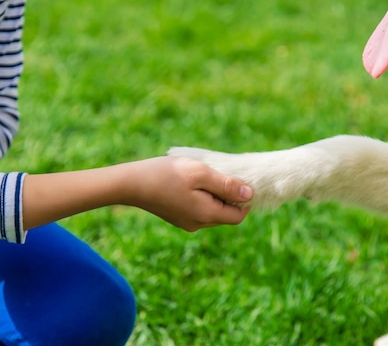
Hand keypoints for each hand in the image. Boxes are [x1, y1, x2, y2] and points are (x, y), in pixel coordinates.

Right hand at [22, 156, 253, 230]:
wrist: (129, 183)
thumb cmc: (166, 174)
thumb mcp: (200, 173)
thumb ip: (227, 185)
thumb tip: (249, 195)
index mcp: (206, 215)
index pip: (239, 216)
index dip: (245, 200)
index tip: (239, 180)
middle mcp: (198, 224)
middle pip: (227, 215)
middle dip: (230, 197)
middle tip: (221, 174)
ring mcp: (186, 222)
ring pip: (213, 212)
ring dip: (216, 195)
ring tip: (204, 175)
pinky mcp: (177, 217)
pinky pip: (200, 209)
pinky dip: (203, 197)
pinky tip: (192, 181)